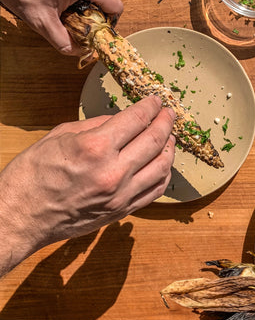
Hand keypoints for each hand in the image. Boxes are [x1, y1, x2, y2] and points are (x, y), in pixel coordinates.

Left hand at [0, 0, 122, 54]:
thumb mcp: (41, 21)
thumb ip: (64, 42)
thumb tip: (79, 52)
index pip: (115, 6)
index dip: (108, 23)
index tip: (95, 31)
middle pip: (105, 0)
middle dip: (93, 15)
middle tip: (75, 22)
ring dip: (83, 6)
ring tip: (62, 9)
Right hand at [0, 96, 175, 275]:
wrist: (20, 218)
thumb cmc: (32, 176)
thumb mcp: (59, 136)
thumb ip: (96, 125)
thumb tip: (122, 120)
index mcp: (95, 147)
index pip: (136, 120)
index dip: (150, 107)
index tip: (156, 101)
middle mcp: (114, 172)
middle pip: (154, 140)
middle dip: (166, 122)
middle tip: (169, 114)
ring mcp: (121, 194)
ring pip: (161, 166)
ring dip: (170, 148)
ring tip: (170, 137)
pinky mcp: (122, 210)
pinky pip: (155, 190)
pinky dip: (164, 174)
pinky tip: (164, 164)